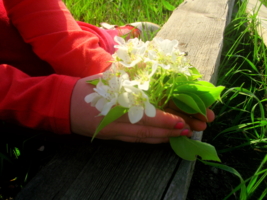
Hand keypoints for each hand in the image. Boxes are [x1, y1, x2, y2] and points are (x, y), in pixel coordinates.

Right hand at [70, 75, 214, 143]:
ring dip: (161, 138)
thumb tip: (151, 68)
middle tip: (187, 130)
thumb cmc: (87, 89)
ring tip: (178, 136)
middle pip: (147, 130)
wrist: (64, 104)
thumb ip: (129, 75)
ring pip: (142, 138)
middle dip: (168, 131)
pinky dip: (149, 141)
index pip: (146, 115)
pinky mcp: (111, 136)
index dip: (164, 120)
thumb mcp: (107, 78)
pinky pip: (134, 140)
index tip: (181, 121)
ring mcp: (113, 131)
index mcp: (117, 105)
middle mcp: (117, 121)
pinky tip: (159, 139)